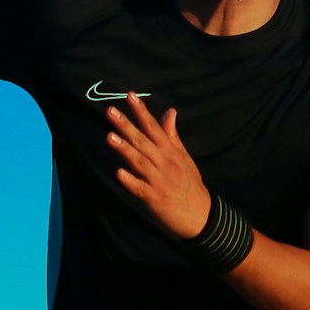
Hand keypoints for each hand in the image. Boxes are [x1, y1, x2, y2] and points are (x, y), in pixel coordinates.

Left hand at [105, 92, 212, 239]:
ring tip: (109, 137)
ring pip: (140, 162)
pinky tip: (119, 173)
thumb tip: (170, 111)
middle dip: (126, 125)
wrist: (200, 214)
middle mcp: (164, 162)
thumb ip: (172, 134)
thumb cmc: (189, 183)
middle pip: (143, 141)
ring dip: (125, 149)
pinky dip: (130, 181)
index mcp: (170, 151)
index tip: (130, 96)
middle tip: (110, 111)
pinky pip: (140, 188)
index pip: (154, 127)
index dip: (141, 111)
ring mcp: (159, 180)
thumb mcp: (183, 156)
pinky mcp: (155, 198)